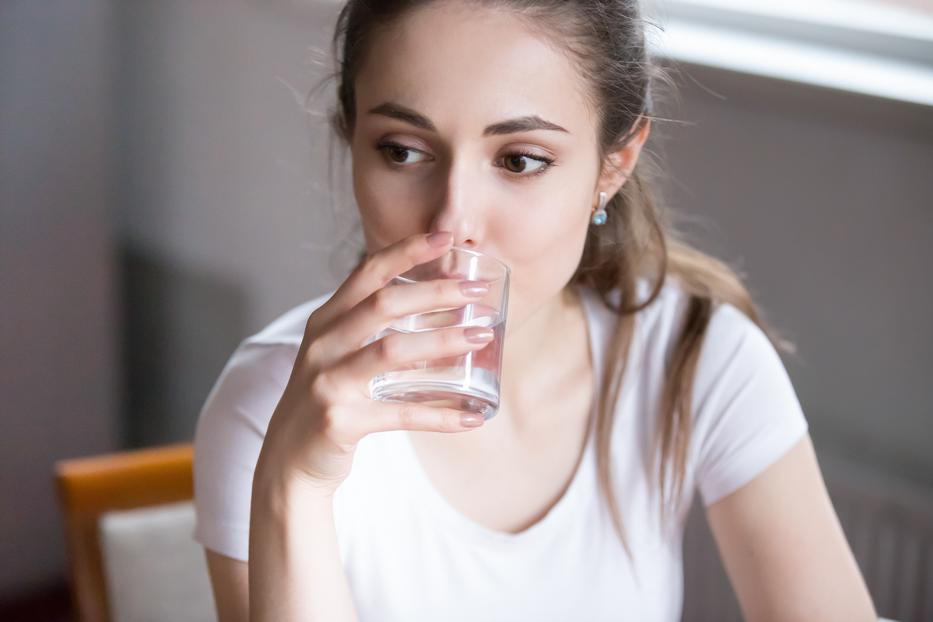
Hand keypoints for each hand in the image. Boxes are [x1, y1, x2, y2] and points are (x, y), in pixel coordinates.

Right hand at [254, 231, 493, 497]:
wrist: (288, 464)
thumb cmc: (326, 403)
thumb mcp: (337, 357)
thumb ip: (371, 331)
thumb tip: (435, 310)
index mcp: (325, 323)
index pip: (367, 274)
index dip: (406, 251)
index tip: (445, 237)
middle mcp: (322, 346)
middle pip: (384, 305)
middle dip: (435, 292)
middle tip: (478, 294)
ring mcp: (327, 382)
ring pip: (392, 350)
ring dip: (443, 341)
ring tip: (482, 337)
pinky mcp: (339, 421)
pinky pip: (400, 414)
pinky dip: (439, 415)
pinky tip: (472, 416)